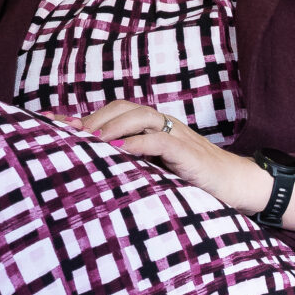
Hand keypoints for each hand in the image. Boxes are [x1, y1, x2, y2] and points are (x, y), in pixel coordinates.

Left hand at [50, 101, 268, 213]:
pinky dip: (138, 144)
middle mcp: (165, 125)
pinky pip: (160, 141)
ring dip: (112, 128)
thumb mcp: (160, 171)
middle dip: (95, 120)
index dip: (86, 116)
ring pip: (140, 117)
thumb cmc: (198, 182)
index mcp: (155, 128)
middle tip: (70, 138)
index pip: (116, 112)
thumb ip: (133, 163)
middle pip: (124, 109)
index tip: (53, 124)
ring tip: (91, 142)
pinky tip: (119, 151)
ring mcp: (178, 136)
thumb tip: (97, 165)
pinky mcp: (189, 153)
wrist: (240, 186)